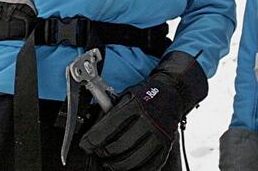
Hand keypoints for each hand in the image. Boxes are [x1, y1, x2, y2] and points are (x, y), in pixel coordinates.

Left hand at [79, 52, 207, 170]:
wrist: (172, 93)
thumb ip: (111, 113)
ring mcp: (159, 134)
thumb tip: (92, 134)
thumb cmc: (145, 95)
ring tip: (109, 162)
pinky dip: (136, 169)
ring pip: (132, 160)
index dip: (92, 140)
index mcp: (135, 105)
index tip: (85, 145)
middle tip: (98, 153)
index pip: (108, 127)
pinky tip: (128, 166)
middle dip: (103, 153)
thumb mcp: (126, 96)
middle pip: (119, 146)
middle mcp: (148, 120)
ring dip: (116, 165)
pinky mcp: (166, 145)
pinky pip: (149, 166)